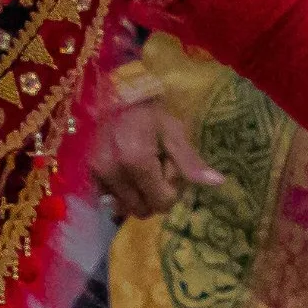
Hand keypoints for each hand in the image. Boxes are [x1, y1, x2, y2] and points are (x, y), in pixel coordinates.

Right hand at [90, 102, 222, 218]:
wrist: (116, 98)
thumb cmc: (150, 114)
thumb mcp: (174, 134)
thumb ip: (191, 163)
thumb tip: (218, 183)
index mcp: (136, 161)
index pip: (161, 202)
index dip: (172, 191)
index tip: (171, 170)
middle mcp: (113, 171)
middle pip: (142, 209)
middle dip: (154, 196)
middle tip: (157, 171)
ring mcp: (98, 174)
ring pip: (126, 207)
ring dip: (138, 196)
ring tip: (142, 173)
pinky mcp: (90, 174)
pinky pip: (110, 200)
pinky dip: (122, 194)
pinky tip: (128, 175)